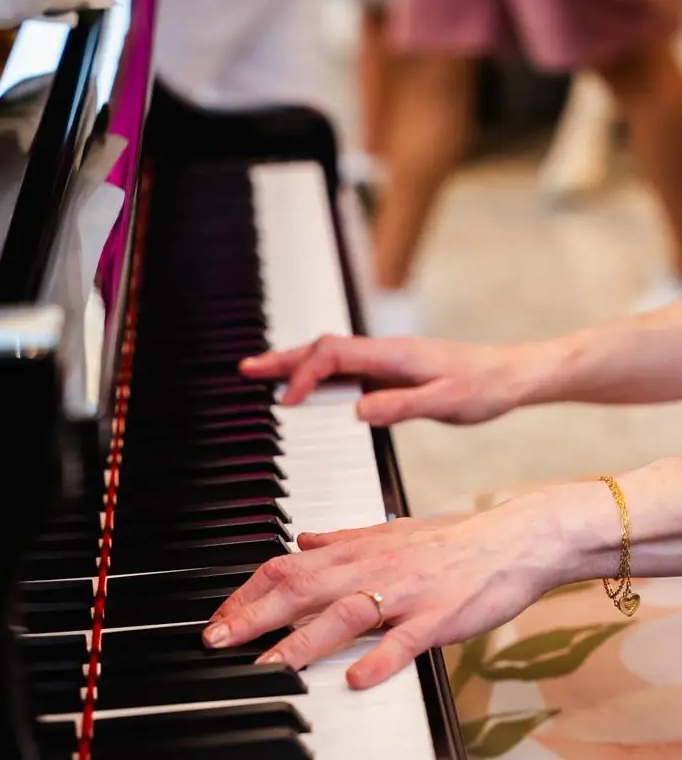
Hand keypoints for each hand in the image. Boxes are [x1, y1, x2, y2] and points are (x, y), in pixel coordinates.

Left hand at [202, 498, 563, 688]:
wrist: (514, 539)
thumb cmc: (451, 541)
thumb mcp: (388, 533)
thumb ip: (342, 540)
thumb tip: (302, 539)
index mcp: (356, 551)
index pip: (287, 568)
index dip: (247, 593)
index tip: (217, 618)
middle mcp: (372, 569)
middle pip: (302, 589)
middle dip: (254, 616)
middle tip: (217, 642)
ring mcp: (404, 595)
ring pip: (344, 615)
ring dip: (302, 641)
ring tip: (267, 665)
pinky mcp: (438, 618)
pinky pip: (404, 641)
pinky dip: (378, 659)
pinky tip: (354, 678)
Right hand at [240, 333, 538, 424]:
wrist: (512, 376)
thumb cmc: (484, 388)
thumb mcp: (446, 403)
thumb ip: (401, 406)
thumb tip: (357, 411)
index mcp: (394, 355)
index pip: (334, 356)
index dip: (305, 375)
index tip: (285, 402)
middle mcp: (385, 352)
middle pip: (323, 347)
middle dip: (283, 358)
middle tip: (246, 370)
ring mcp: (387, 360)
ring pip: (331, 355)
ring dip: (296, 363)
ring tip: (262, 375)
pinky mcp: (392, 371)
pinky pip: (345, 368)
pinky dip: (318, 373)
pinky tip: (308, 387)